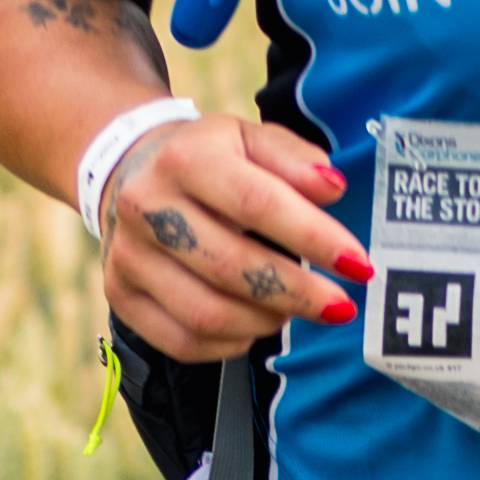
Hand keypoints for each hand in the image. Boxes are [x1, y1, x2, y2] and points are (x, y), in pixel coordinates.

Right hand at [100, 115, 368, 359]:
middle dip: (298, 294)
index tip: (359, 265)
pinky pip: (183, 340)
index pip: (257, 204)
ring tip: (293, 308)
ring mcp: (127, 256)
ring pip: (207, 313)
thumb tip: (333, 188)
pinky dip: (230, 342)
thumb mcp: (252, 137)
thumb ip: (296, 158)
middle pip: (232, 268)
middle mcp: (145, 207)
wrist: (128, 170)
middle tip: (340, 306)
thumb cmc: (210, 158)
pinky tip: (254, 323)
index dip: (314, 238)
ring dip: (266, 320)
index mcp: (184, 159)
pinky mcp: (120, 295)